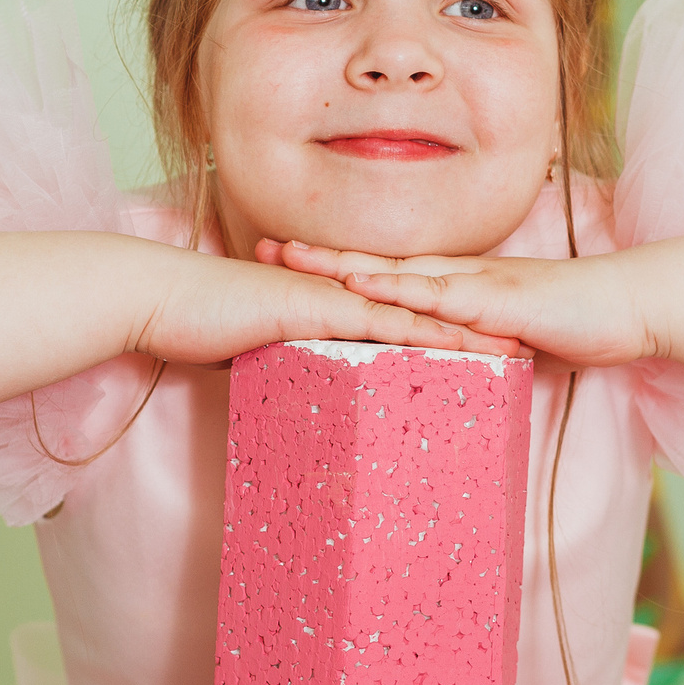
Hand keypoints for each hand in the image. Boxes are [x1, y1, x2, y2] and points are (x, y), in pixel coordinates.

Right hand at [126, 243, 529, 365]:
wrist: (157, 296)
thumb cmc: (190, 322)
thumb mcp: (245, 349)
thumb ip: (276, 362)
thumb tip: (289, 390)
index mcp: (325, 302)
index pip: (396, 314)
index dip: (443, 326)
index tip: (486, 342)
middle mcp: (335, 294)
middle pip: (420, 308)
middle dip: (473, 327)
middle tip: (525, 344)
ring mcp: (328, 298)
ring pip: (412, 314)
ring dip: (465, 333)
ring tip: (513, 352)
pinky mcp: (315, 309)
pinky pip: (378, 325)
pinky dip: (420, 337)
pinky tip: (455, 354)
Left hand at [254, 240, 653, 368]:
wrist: (630, 305)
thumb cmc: (579, 323)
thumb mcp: (514, 342)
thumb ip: (478, 351)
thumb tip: (452, 374)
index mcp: (459, 286)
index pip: (388, 275)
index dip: (338, 269)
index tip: (290, 264)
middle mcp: (458, 276)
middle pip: (376, 264)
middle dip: (319, 257)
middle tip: (264, 248)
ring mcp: (476, 283)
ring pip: (396, 272)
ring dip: (343, 266)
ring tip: (293, 261)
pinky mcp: (497, 299)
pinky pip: (440, 294)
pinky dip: (400, 290)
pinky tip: (364, 289)